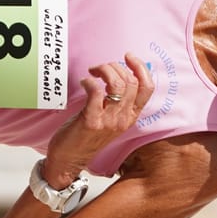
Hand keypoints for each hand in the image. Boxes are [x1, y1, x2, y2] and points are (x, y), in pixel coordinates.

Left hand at [43, 54, 154, 184]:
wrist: (69, 161)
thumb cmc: (86, 137)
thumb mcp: (109, 119)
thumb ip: (117, 101)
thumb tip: (119, 74)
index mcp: (131, 116)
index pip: (147, 88)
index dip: (141, 67)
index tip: (128, 57)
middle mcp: (123, 119)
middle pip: (130, 81)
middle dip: (114, 66)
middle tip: (100, 68)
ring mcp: (109, 121)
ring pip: (117, 84)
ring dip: (104, 70)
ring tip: (93, 72)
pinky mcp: (92, 121)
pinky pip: (96, 92)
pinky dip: (90, 81)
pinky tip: (84, 82)